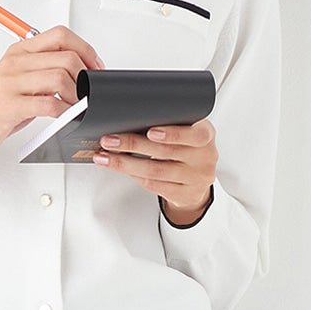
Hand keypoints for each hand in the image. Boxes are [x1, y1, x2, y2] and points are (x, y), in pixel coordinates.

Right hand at [0, 26, 103, 183]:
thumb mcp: (19, 85)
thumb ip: (43, 74)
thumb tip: (78, 74)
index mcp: (18, 53)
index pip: (60, 35)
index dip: (85, 49)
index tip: (95, 66)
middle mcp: (14, 63)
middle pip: (65, 55)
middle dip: (85, 74)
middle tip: (89, 91)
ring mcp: (10, 83)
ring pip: (60, 76)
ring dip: (77, 95)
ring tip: (76, 106)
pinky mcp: (9, 105)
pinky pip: (49, 103)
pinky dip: (65, 111)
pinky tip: (65, 117)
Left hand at [92, 119, 217, 223]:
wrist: (198, 178)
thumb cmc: (186, 147)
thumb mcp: (187, 130)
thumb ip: (170, 121)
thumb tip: (130, 115)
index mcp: (206, 134)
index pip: (195, 134)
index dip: (173, 134)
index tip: (151, 132)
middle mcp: (205, 157)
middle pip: (165, 152)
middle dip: (132, 144)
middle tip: (109, 140)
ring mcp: (196, 178)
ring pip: (155, 171)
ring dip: (125, 164)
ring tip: (105, 157)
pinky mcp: (184, 194)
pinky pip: (154, 185)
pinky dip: (133, 175)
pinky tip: (121, 169)